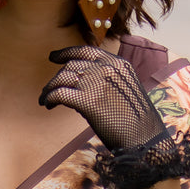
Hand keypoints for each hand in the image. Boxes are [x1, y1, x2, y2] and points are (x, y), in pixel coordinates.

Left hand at [38, 45, 163, 150]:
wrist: (144, 138)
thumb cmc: (134, 118)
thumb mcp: (124, 87)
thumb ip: (104, 79)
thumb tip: (75, 81)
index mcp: (118, 63)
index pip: (86, 51)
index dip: (66, 52)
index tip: (52, 57)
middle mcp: (107, 68)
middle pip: (71, 65)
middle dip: (57, 77)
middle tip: (49, 90)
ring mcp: (97, 83)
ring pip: (62, 78)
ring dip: (49, 88)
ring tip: (45, 99)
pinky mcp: (88, 101)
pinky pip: (59, 93)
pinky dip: (49, 98)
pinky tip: (48, 105)